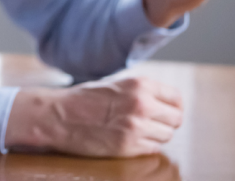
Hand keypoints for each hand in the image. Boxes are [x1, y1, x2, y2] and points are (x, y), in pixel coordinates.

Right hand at [6, 77, 183, 156]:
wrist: (57, 116)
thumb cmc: (83, 99)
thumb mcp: (116, 85)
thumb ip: (141, 92)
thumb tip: (166, 103)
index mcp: (139, 85)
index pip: (176, 98)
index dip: (172, 106)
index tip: (166, 111)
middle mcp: (141, 104)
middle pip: (176, 119)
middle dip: (166, 122)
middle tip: (151, 123)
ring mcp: (136, 127)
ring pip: (166, 135)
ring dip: (156, 135)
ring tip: (136, 130)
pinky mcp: (128, 146)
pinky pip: (152, 148)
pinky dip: (145, 146)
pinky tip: (129, 139)